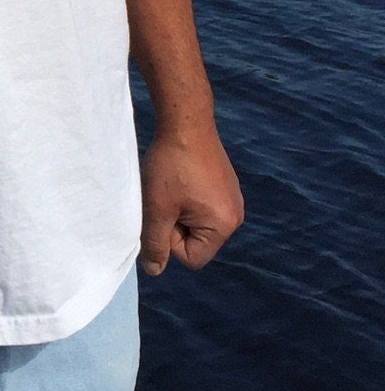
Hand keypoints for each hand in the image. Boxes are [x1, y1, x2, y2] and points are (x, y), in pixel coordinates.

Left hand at [139, 127, 243, 275]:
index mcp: (224, 225)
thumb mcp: (157, 207)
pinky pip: (201, 205)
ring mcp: (232, 198)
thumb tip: (154, 271)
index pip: (191, 258)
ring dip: (177, 208)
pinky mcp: (224, 184)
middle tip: (165, 194)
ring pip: (196, 221)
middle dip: (174, 223)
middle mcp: (235, 215)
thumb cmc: (170, 164)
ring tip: (171, 183)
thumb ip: (154, 243)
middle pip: (196, 241)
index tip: (164, 209)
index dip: (169, 239)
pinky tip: (179, 173)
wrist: (185, 119)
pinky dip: (185, 195)